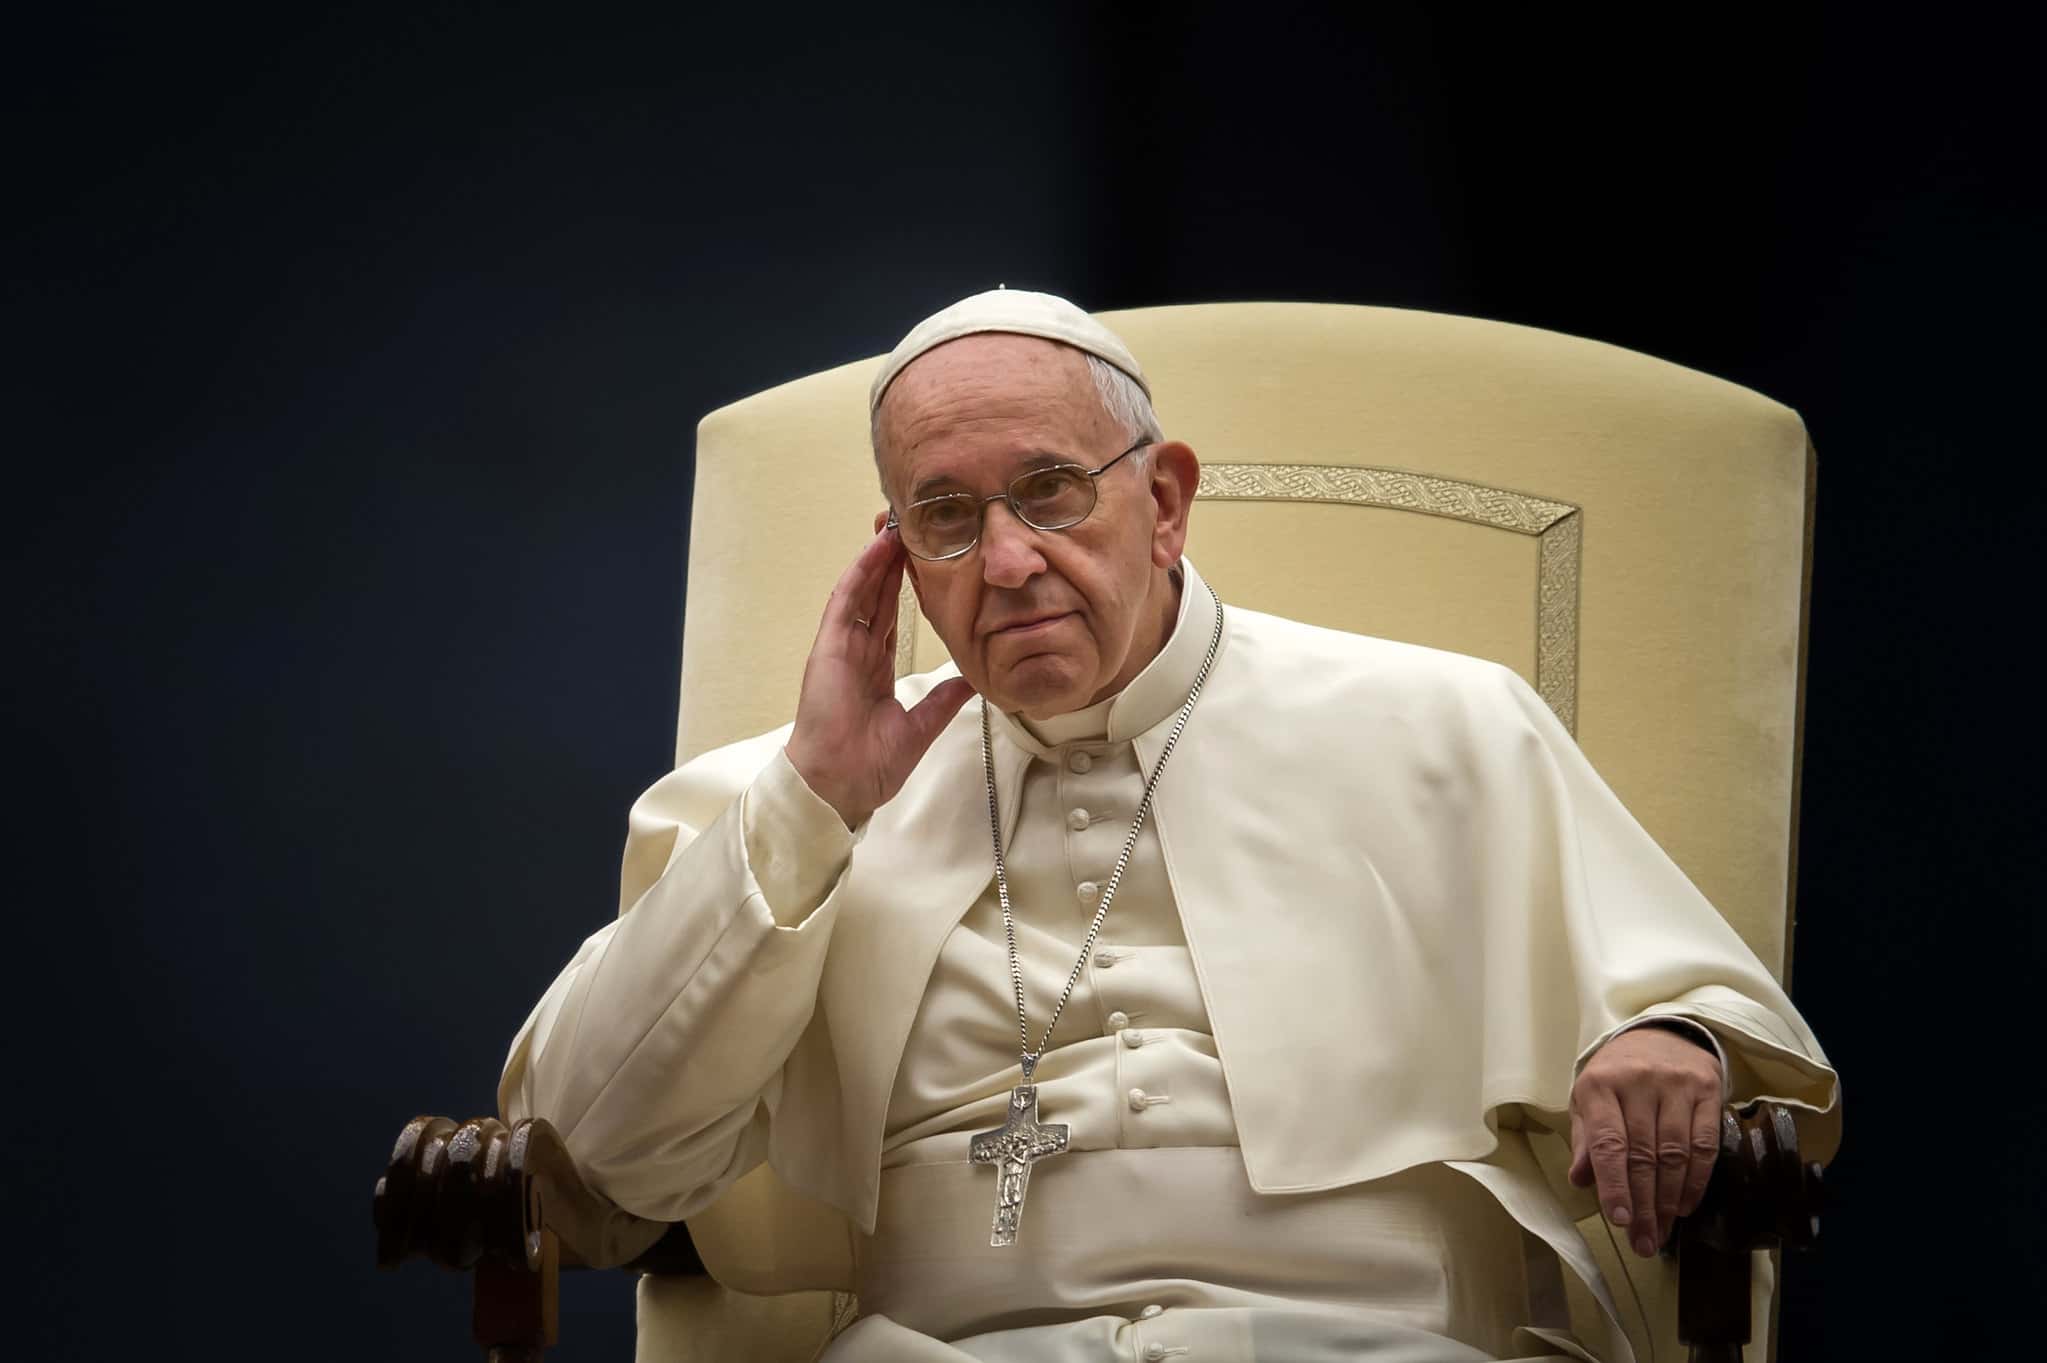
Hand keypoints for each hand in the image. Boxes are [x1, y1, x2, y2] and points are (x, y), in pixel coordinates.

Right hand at [784, 528, 975, 827]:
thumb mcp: (919, 726)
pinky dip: (861, 573)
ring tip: (897, 524)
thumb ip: (943, 699)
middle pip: (878, 595)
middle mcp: (857, 651)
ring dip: (878, 557)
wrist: (839, 785)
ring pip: (863, 590)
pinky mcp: (829, 647)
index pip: (892, 617)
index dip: (906, 586)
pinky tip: (876, 548)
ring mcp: (841, 647)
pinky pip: (845, 601)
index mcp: (874, 669)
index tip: (925, 560)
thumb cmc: (868, 765)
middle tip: (912, 527)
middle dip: (893, 561)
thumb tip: (972, 680)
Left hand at [1567, 1025, 1723, 1256]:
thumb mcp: (1588, 1100)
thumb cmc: (1616, 1075)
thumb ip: (1584, 1140)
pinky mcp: (1707, 1090)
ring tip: (1663, 1232)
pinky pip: (1705, 1144)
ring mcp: (1675, 1085)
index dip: (1614, 1184)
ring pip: (1675, 1154)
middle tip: (1644, 1243)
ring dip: (1670, 1201)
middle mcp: (1637, 1082)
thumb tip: (1580, 1180)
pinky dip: (1697, 1180)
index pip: (1607, 1142)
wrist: (1660, 1034)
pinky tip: (1686, 1205)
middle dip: (1644, 1205)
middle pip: (1643, 1155)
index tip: (1620, 1220)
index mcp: (1599, 1085)